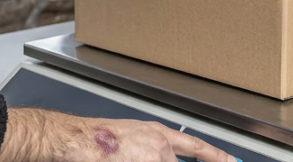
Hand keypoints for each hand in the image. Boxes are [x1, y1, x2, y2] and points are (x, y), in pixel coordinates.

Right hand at [0, 109, 234, 161]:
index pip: (197, 148)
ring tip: (124, 158)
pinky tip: (123, 161)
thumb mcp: (130, 135)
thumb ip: (151, 147)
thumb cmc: (94, 139)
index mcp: (157, 134)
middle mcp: (160, 148)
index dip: (216, 157)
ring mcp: (152, 161)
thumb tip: (160, 157)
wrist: (76, 141)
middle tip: (133, 158)